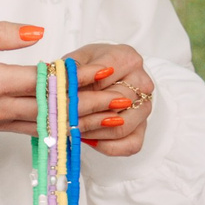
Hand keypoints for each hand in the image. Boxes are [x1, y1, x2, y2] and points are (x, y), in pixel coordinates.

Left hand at [67, 43, 152, 157]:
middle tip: (61, 119)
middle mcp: (142, 81)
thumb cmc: (87, 67)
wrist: (103, 74)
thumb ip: (72, 72)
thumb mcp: (75, 61)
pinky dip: (106, 146)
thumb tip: (68, 83)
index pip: (103, 78)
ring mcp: (145, 106)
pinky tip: (88, 139)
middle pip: (113, 105)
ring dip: (93, 132)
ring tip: (71, 129)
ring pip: (121, 127)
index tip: (59, 99)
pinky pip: (129, 145)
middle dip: (83, 115)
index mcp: (127, 58)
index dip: (78, 91)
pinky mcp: (142, 128)